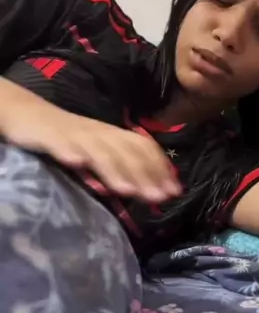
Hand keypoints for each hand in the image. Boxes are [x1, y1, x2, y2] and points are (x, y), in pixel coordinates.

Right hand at [1, 94, 180, 201]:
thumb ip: (121, 168)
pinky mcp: (52, 136)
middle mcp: (100, 133)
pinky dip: (71, 152)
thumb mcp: (99, 152)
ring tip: (127, 191)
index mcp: (113, 136)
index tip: (174, 191)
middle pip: (126, 152)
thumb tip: (150, 191)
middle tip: (159, 198)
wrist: (30, 115)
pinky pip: (62, 144)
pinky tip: (77, 163)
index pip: (143, 148)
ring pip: (99, 151)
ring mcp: (76, 135)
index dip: (160, 168)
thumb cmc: (70, 139)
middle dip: (145, 175)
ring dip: (114, 170)